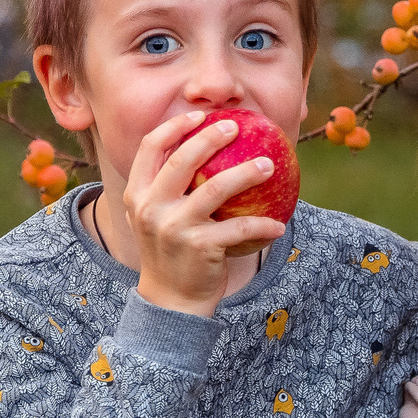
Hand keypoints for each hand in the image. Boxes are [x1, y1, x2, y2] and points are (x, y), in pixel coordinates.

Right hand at [122, 109, 287, 314]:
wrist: (172, 300)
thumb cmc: (173, 252)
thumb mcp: (157, 218)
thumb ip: (169, 187)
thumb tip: (203, 148)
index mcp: (138, 194)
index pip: (151, 147)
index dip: (174, 126)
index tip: (200, 116)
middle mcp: (151, 208)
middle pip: (182, 160)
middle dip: (211, 137)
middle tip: (236, 127)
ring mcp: (174, 227)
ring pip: (216, 188)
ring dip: (248, 173)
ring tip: (269, 165)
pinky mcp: (200, 246)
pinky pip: (239, 228)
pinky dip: (263, 225)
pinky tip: (279, 225)